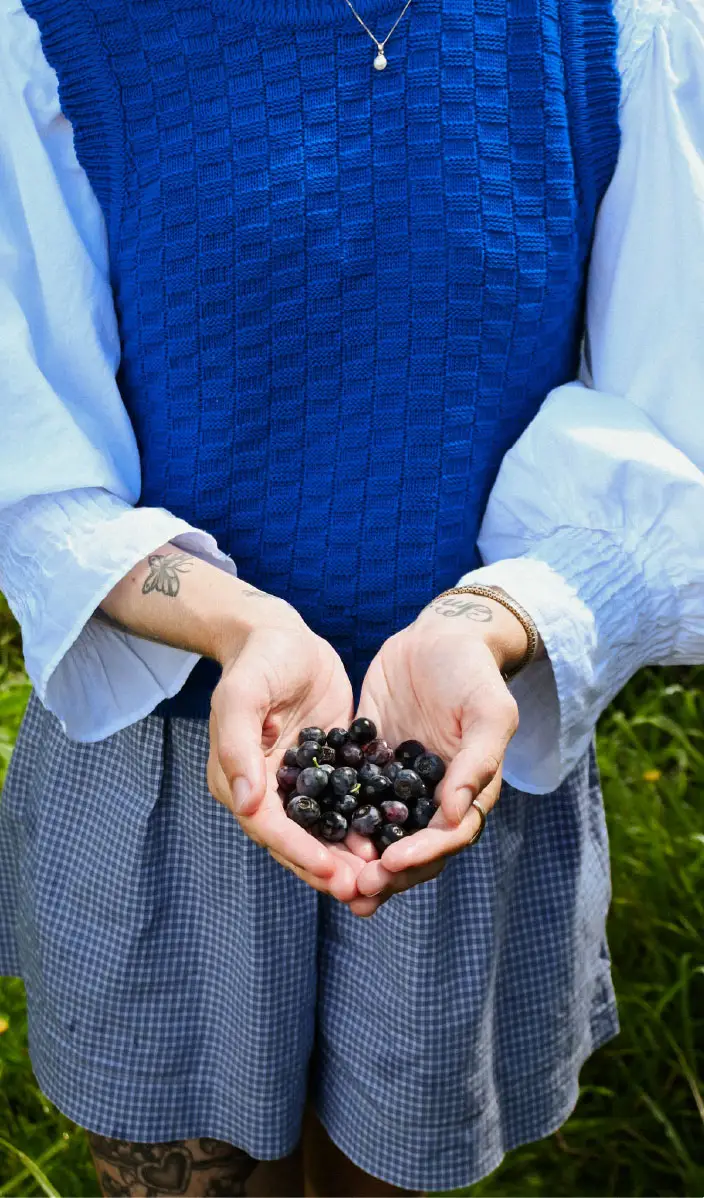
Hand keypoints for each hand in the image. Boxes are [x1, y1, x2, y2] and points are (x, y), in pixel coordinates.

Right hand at [206, 589, 377, 913]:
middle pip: (296, 840)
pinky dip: (363, 826)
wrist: (280, 634)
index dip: (300, 852)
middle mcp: (265, 789)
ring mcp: (298, 782)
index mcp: (238, 778)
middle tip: (365, 890)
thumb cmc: (258, 659)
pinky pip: (345, 805)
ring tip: (381, 878)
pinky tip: (392, 839)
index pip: (268, 827)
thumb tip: (244, 801)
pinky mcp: (327, 769)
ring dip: (347, 857)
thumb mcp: (242, 694)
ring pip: (322, 831)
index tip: (332, 873)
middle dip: (328, 868)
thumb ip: (239, 745)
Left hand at [354, 593, 523, 904]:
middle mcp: (433, 796)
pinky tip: (308, 833)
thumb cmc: (472, 671)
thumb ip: (478, 760)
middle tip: (355, 890)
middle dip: (386, 873)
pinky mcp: (369, 764)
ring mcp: (398, 783)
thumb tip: (454, 813)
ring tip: (332, 881)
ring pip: (378, 833)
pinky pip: (350, 799)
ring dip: (358, 861)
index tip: (391, 863)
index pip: (447, 837)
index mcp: (468, 790)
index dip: (421, 854)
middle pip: (412, 848)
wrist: (438, 636)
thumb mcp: (488, 710)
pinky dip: (335, 819)